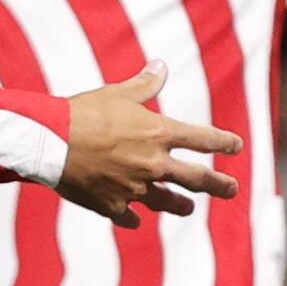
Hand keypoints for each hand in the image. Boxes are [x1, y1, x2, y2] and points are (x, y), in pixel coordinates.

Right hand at [56, 68, 242, 225]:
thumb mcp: (117, 94)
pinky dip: (132, 217)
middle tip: (232, 190)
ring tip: (188, 208)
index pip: (203, 139)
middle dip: (219, 185)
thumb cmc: (82, 113)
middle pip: (198, 179)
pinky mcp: (113, 205)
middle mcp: (154, 164)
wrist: (50, 142)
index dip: (223, 142)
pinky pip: (129, 216)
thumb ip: (144, 84)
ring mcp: (135, 188)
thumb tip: (161, 66)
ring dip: (180, 206)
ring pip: (167, 202)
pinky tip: (134, 219)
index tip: (236, 146)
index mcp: (159, 134)